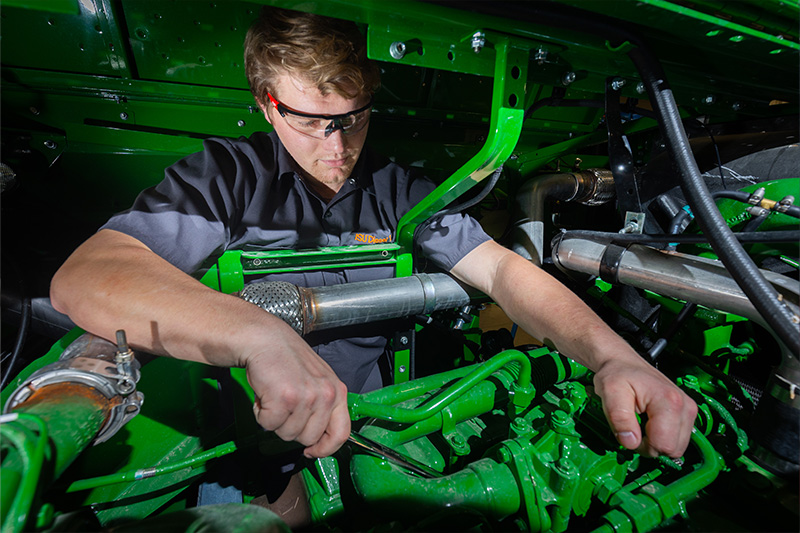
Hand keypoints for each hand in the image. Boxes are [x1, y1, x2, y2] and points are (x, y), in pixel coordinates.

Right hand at [244, 321, 350, 457]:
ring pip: (287, 434)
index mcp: (337, 391)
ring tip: (274, 396)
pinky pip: (269, 425)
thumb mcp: (317, 381)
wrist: (264, 339)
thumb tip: (318, 440)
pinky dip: (260, 414)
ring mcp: (306, 397)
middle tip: (284, 408)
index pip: (341, 433)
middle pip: (309, 438)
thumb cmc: (286, 360)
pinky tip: (264, 395)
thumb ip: (323, 407)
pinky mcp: (284, 399)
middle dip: (291, 428)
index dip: (325, 449)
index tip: (312, 451)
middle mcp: (326, 395)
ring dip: (275, 420)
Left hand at [593, 356, 696, 457]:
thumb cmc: (617, 374)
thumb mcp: (610, 393)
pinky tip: (650, 423)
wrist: (623, 363)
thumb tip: (630, 442)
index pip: (664, 445)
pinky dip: (662, 437)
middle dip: (650, 446)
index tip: (629, 432)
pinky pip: (677, 439)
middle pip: (673, 449)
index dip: (643, 446)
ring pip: (677, 447)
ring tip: (641, 424)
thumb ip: (619, 419)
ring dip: (656, 442)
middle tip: (634, 428)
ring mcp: (688, 409)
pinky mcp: (686, 413)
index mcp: (669, 401)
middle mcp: (685, 406)